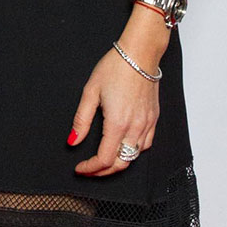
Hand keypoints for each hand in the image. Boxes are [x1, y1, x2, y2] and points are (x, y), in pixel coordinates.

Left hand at [68, 46, 159, 177]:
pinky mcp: (154, 118)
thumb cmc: (115, 68)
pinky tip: (123, 146)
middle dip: (103, 172)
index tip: (80, 168)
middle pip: (121, 164)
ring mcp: (147, 123)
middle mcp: (135, 127)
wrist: (140, 53)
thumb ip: (81, 120)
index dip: (90, 168)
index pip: (104, 159)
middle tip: (90, 169)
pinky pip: (146, 144)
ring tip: (104, 160)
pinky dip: (134, 152)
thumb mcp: (90, 92)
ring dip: (118, 163)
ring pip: (135, 157)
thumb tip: (73, 141)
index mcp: (117, 123)